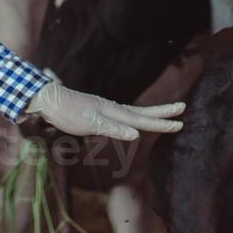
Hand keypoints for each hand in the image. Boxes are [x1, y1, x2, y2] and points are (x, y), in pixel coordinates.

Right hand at [24, 79, 185, 140]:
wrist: (48, 98)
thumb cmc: (68, 110)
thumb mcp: (92, 121)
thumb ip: (107, 125)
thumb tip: (122, 130)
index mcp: (113, 111)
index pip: (140, 113)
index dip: (160, 113)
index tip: (178, 112)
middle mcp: (112, 110)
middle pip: (142, 114)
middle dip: (164, 114)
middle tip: (184, 111)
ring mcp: (102, 114)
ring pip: (132, 120)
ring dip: (153, 122)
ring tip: (173, 125)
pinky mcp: (90, 120)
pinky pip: (108, 126)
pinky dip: (121, 130)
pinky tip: (134, 134)